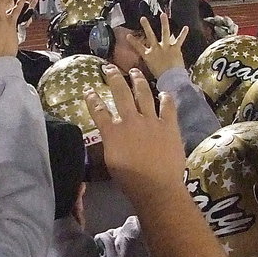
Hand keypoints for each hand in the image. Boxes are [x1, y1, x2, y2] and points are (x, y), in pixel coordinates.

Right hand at [84, 66, 183, 201]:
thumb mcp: (111, 163)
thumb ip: (110, 145)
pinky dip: (165, 98)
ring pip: (143, 93)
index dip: (92, 99)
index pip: (98, 111)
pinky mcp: (169, 125)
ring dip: (138, 80)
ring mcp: (151, 121)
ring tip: (134, 72)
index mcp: (113, 133)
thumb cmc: (130, 181)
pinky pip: (167, 106)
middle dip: (113, 78)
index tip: (88, 90)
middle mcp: (130, 121)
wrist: (156, 187)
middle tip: (109, 68)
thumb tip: (111, 137)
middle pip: (120, 93)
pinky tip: (164, 92)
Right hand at [125, 13, 188, 78]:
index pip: (138, 47)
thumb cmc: (161, 78)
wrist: (171, 79)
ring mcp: (166, 47)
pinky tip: (186, 27)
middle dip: (146, 26)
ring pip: (164, 32)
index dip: (133, 41)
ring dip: (164, 23)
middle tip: (143, 18)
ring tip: (163, 15)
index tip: (127, 35)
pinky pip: (179, 40)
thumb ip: (150, 64)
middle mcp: (156, 49)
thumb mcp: (151, 70)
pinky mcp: (175, 49)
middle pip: (150, 35)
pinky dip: (183, 34)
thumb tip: (148, 65)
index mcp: (148, 56)